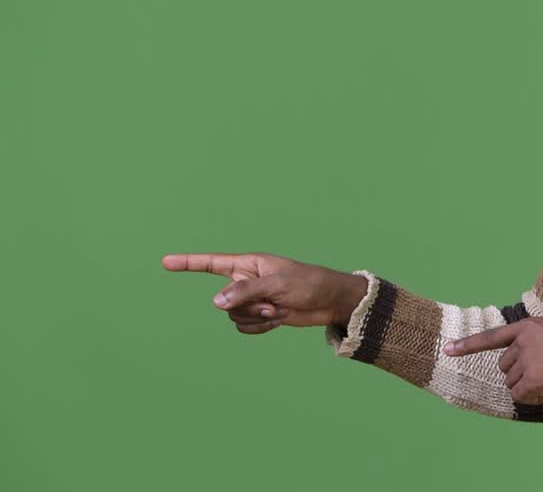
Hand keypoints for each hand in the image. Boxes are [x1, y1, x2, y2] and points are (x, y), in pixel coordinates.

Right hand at [161, 252, 368, 334]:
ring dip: (257, 318)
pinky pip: (245, 327)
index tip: (165, 262)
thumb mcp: (278, 284)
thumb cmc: (308, 283)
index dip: (188, 263)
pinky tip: (279, 319)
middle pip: (224, 301)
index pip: (212, 263)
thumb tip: (216, 303)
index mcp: (248, 264)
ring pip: (234, 316)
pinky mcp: (260, 315)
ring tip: (280, 310)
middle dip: (247, 307)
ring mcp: (252, 299)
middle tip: (274, 304)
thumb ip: (246, 291)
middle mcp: (246, 281)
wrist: (329, 302)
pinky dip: (261, 328)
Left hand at [442, 319, 542, 404]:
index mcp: (528, 326)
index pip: (492, 337)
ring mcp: (526, 360)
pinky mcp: (532, 379)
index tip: (447, 349)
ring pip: (512, 383)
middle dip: (521, 374)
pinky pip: (520, 396)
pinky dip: (533, 398)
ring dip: (528, 386)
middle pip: (505, 367)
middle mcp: (523, 341)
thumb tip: (519, 369)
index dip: (467, 344)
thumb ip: (535, 343)